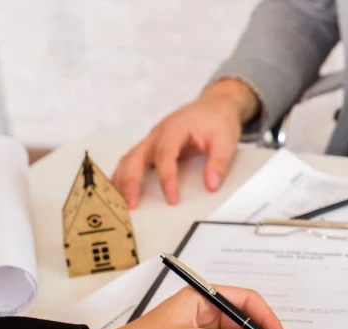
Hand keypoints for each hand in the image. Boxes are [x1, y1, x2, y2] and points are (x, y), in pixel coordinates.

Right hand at [112, 78, 259, 207]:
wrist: (214, 106)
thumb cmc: (218, 120)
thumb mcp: (226, 140)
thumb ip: (219, 162)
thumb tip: (211, 185)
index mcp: (176, 127)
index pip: (165, 154)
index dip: (167, 178)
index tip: (172, 199)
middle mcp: (159, 132)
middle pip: (137, 156)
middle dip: (131, 181)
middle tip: (132, 204)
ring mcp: (152, 139)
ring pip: (129, 158)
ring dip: (122, 180)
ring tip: (121, 203)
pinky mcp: (152, 146)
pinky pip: (133, 161)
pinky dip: (125, 175)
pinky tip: (122, 191)